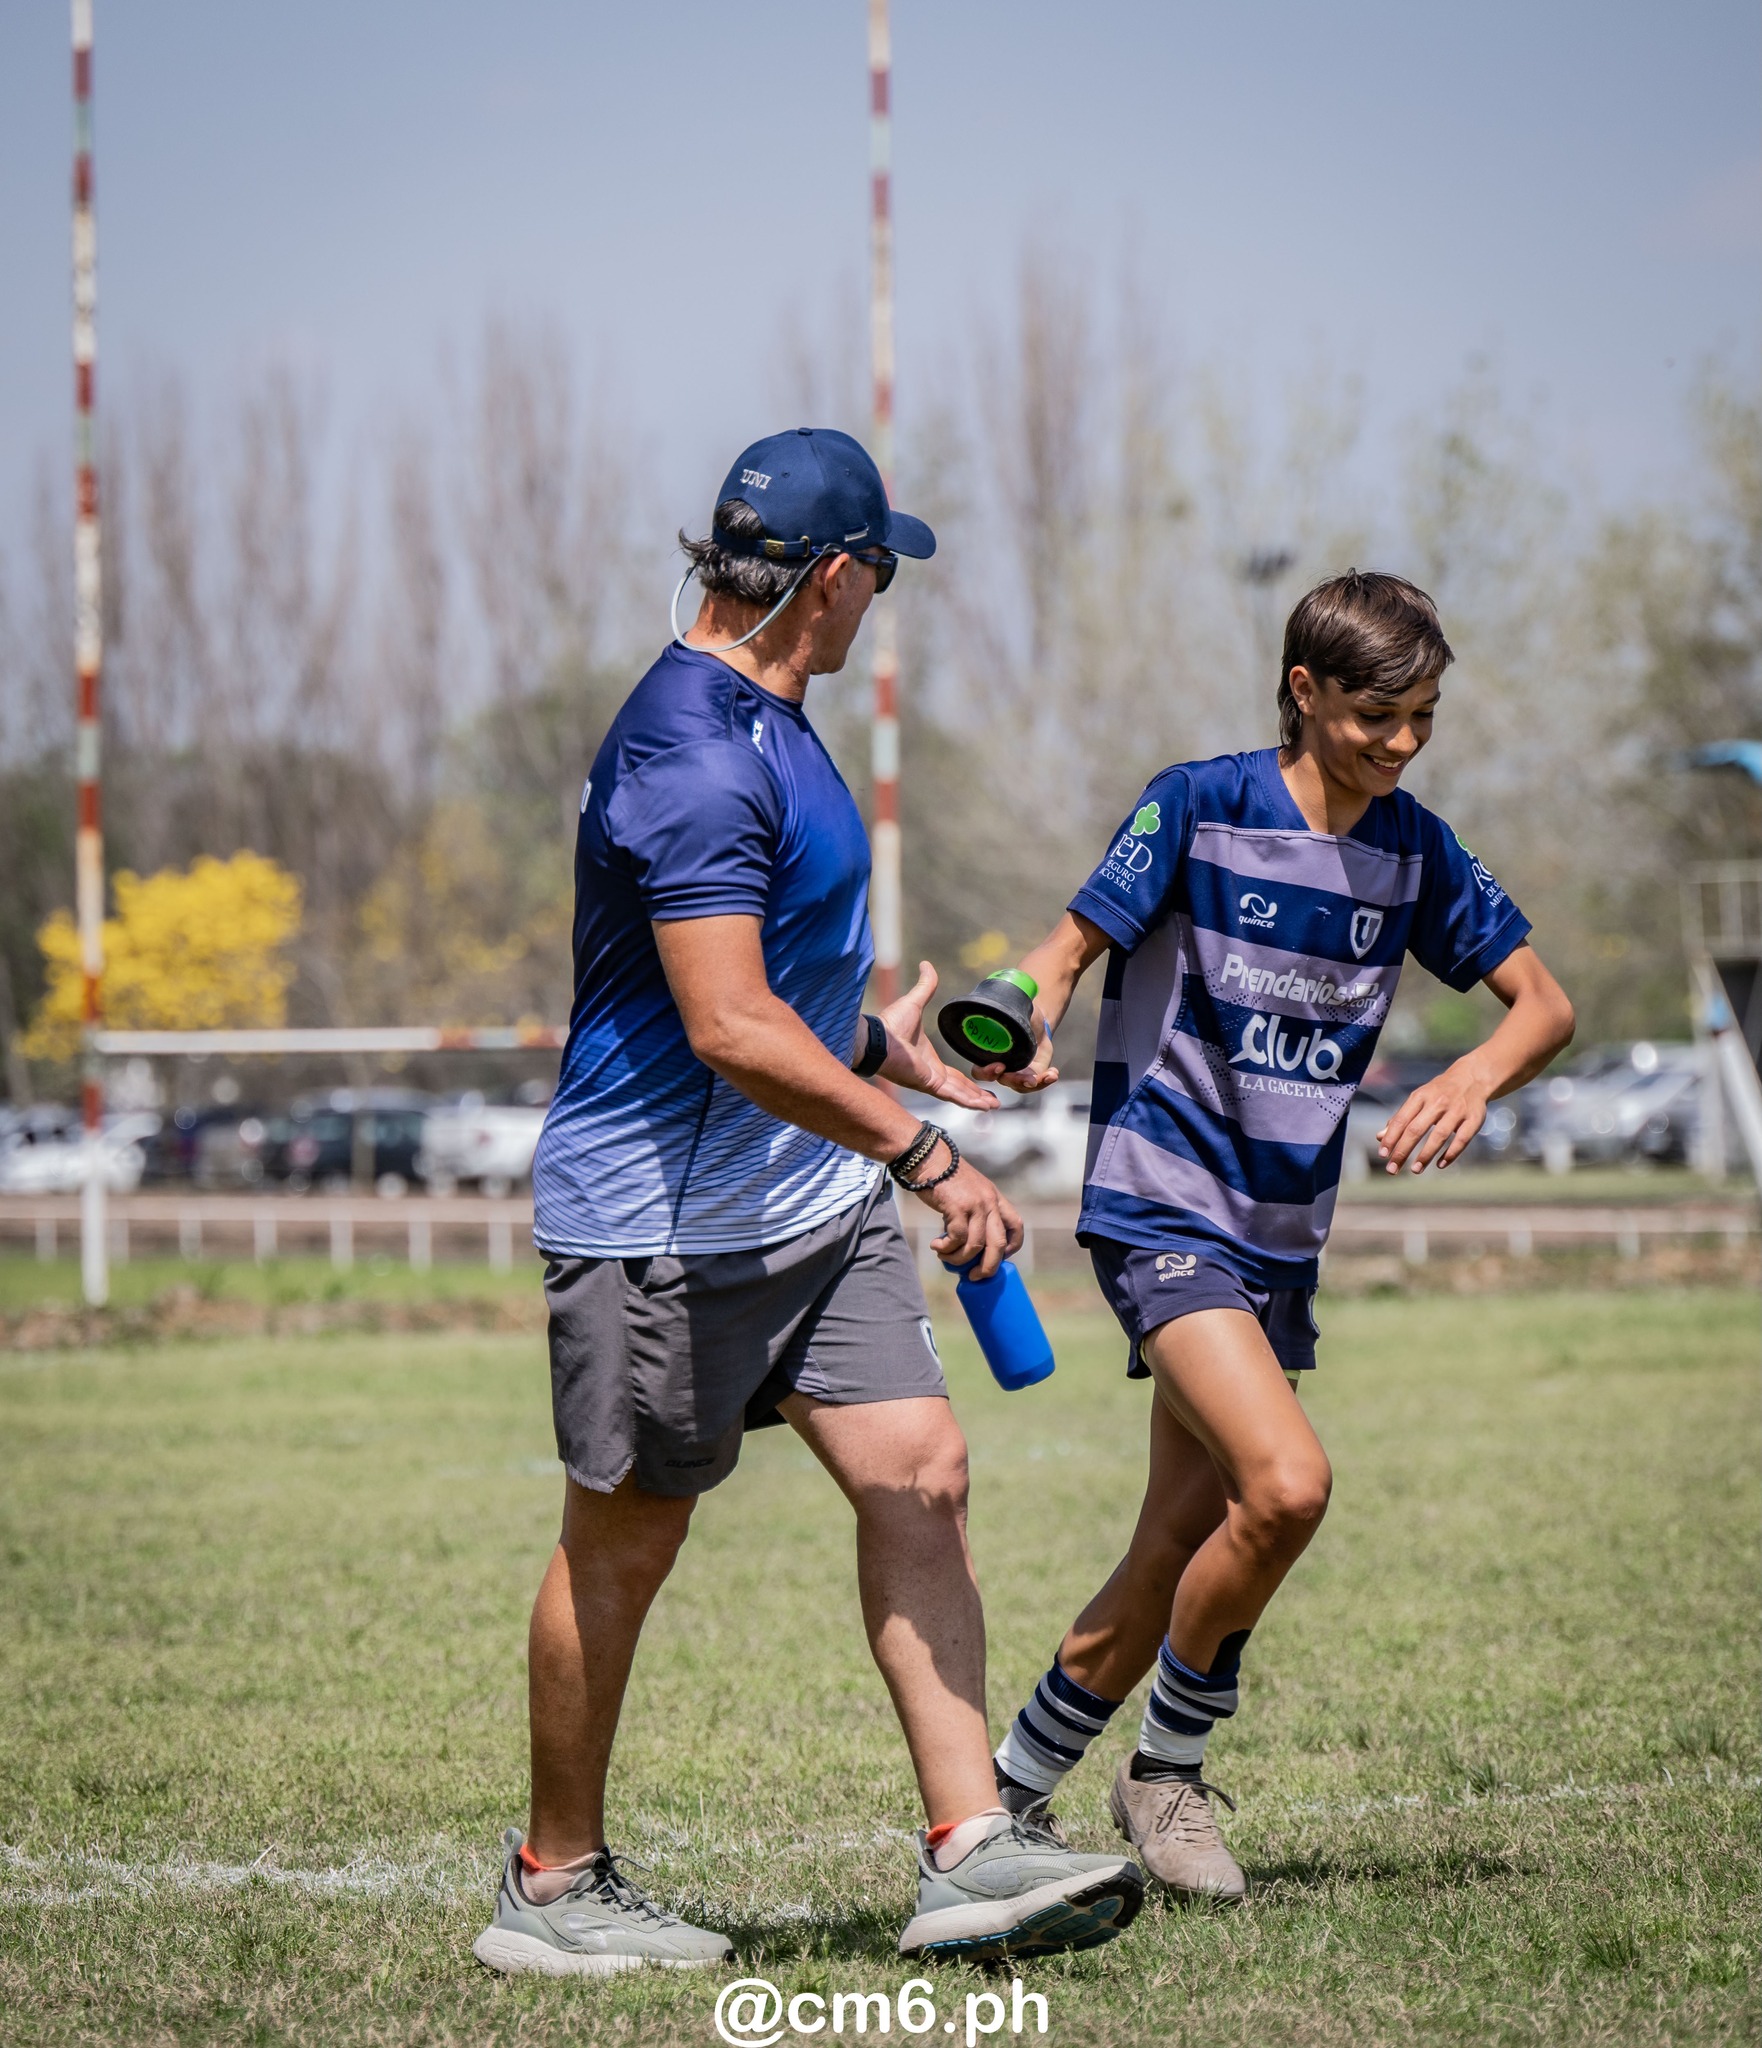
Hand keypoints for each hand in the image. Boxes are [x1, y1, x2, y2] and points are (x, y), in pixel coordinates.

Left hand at [877, 961, 1000, 1111]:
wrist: (876, 1037)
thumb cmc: (889, 1024)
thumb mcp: (914, 1002)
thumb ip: (925, 986)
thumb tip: (926, 964)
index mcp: (929, 1062)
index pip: (955, 1075)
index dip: (970, 1080)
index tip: (985, 1080)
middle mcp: (931, 1075)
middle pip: (961, 1088)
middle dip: (978, 1095)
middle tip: (996, 1101)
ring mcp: (930, 1081)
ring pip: (960, 1095)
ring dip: (978, 1100)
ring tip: (996, 1105)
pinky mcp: (929, 1084)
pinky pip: (954, 1095)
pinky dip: (970, 1101)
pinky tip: (985, 1105)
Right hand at [913, 1151, 1023, 1278]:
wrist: (927, 1158)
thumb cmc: (943, 1177)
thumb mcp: (968, 1193)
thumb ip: (973, 1213)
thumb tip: (967, 1245)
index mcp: (995, 1198)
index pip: (1016, 1225)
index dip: (1011, 1247)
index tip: (997, 1257)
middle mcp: (989, 1201)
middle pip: (998, 1243)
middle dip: (988, 1266)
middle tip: (975, 1276)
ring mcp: (975, 1204)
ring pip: (976, 1245)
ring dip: (959, 1259)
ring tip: (945, 1258)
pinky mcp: (957, 1207)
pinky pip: (957, 1238)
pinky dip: (946, 1249)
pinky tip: (936, 1246)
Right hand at [972, 1003, 1057, 1093]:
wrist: (1035, 1024)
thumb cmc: (1018, 1017)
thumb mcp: (1012, 1013)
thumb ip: (1007, 1016)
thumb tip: (1005, 1010)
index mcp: (988, 1056)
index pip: (980, 1071)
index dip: (986, 1072)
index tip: (1000, 1066)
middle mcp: (999, 1069)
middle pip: (1003, 1081)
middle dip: (1016, 1081)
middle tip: (1030, 1079)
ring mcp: (1016, 1074)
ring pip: (1021, 1085)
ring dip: (1035, 1083)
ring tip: (1048, 1076)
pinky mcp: (1031, 1075)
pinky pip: (1037, 1083)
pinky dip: (1046, 1080)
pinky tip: (1053, 1074)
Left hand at [1376, 1057, 1490, 1173]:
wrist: (1473, 1077)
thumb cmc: (1439, 1092)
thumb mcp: (1418, 1099)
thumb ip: (1400, 1117)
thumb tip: (1380, 1137)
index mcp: (1420, 1097)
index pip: (1401, 1120)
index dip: (1391, 1138)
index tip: (1382, 1155)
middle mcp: (1437, 1103)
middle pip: (1416, 1129)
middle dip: (1402, 1151)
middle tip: (1392, 1169)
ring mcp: (1457, 1111)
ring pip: (1439, 1136)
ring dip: (1425, 1155)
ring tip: (1415, 1169)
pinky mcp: (1474, 1119)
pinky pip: (1462, 1140)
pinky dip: (1451, 1154)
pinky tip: (1440, 1164)